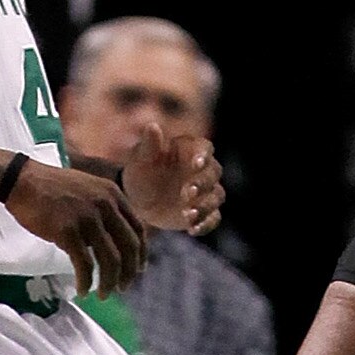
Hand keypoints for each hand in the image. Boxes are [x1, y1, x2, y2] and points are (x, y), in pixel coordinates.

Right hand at [6, 162, 147, 297]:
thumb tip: (114, 239)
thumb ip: (106, 210)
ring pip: (110, 259)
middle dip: (128, 272)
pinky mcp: (69, 232)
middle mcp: (107, 206)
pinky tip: (83, 290)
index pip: (138, 229)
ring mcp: (88, 218)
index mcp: (114, 195)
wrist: (25, 182)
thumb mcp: (91, 191)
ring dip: (109, 281)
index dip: (141, 253)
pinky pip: (85, 264)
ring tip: (103, 294)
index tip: (139, 269)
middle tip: (123, 288)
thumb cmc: (55, 188)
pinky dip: (86, 281)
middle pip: (129, 246)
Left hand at [122, 120, 225, 237]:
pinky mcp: (202, 213)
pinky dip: (206, 224)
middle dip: (203, 184)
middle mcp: (202, 170)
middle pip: (214, 174)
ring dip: (205, 206)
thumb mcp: (141, 158)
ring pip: (216, 197)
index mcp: (190, 151)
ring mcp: (204, 193)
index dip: (204, 155)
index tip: (196, 164)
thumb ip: (149, 144)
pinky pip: (213, 218)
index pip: (205, 149)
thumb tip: (152, 126)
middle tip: (186, 193)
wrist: (137, 200)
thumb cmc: (141, 171)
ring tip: (188, 215)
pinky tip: (192, 229)